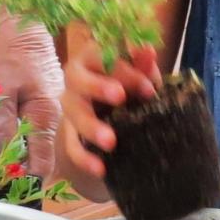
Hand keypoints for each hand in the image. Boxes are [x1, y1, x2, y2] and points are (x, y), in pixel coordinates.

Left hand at [0, 16, 63, 178]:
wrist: (22, 17)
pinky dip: (30, 142)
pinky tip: (16, 148)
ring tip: (5, 173)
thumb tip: (5, 158)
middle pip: (44, 156)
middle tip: (3, 188)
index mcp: (46, 114)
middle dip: (27, 175)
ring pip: (43, 142)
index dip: (24, 182)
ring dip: (27, 160)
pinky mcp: (49, 97)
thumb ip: (4, 122)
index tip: (7, 194)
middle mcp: (57, 114)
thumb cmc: (7, 49)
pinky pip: (42, 128)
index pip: (40, 162)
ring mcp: (55, 105)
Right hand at [59, 37, 160, 180]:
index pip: (103, 57)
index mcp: (92, 57)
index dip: (127, 72)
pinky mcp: (70, 132)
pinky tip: (100, 169)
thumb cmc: (128, 81)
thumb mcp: (138, 72)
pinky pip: (72, 145)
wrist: (113, 108)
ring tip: (111, 142)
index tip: (150, 89)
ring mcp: (70, 106)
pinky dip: (84, 158)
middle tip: (120, 98)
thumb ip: (142, 64)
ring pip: (73, 114)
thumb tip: (148, 50)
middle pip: (77, 80)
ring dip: (91, 127)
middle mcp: (76, 79)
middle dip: (98, 87)